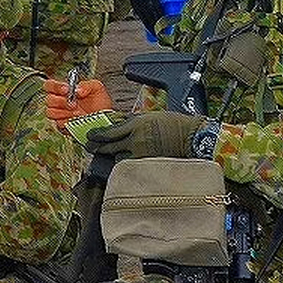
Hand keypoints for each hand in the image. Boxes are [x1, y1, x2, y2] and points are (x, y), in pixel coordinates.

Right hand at [44, 76, 111, 122]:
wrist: (106, 120)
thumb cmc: (100, 105)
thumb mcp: (97, 88)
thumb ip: (87, 84)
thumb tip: (77, 89)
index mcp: (66, 91)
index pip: (50, 85)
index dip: (55, 87)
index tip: (67, 89)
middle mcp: (61, 102)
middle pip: (49, 99)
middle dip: (62, 101)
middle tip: (74, 103)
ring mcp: (60, 115)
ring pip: (51, 112)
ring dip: (65, 112)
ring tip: (78, 113)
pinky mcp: (63, 126)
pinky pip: (58, 124)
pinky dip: (68, 122)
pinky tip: (77, 120)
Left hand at [86, 110, 201, 160]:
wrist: (193, 137)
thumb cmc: (175, 124)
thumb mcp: (151, 116)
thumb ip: (133, 121)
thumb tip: (116, 123)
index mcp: (137, 124)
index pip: (110, 131)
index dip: (97, 135)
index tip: (90, 136)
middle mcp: (137, 139)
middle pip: (110, 146)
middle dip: (97, 148)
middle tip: (89, 148)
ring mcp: (142, 153)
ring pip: (119, 158)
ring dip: (113, 157)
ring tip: (110, 156)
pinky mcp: (148, 164)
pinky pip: (131, 166)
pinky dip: (127, 164)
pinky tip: (125, 163)